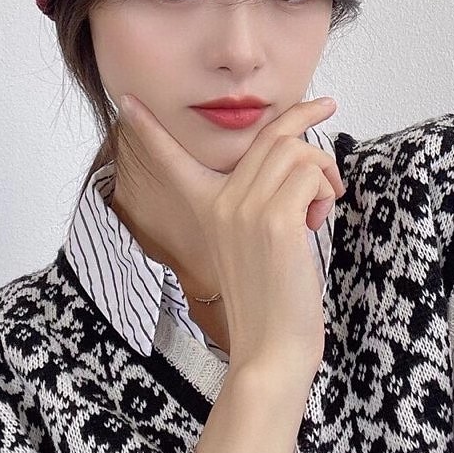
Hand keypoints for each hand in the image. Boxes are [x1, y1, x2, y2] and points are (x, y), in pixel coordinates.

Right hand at [118, 94, 343, 377]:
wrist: (271, 350)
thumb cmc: (269, 297)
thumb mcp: (249, 240)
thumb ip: (256, 200)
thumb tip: (293, 160)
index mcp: (206, 206)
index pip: (171, 158)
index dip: (148, 129)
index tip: (127, 101)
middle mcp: (221, 202)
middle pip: (271, 136)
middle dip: (304, 120)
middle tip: (326, 114)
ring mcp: (246, 210)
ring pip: (296, 151)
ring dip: (323, 172)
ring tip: (320, 207)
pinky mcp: (276, 221)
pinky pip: (310, 175)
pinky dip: (327, 191)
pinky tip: (318, 221)